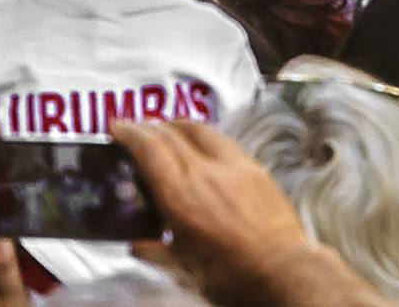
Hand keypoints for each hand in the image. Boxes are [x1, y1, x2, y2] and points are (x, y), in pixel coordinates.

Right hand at [113, 121, 318, 297]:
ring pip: (198, 129)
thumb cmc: (230, 274)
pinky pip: (222, 139)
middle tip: (135, 129)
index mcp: (180, 195)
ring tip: (166, 129)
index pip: (149, 148)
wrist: (282, 270)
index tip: (116, 127)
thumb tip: (136, 247)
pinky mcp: (254, 167)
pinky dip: (203, 135)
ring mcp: (232, 165)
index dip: (129, 132)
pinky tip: (201, 144)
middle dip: (148, 126)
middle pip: (170, 133)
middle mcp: (203, 171)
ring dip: (176, 125)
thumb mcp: (185, 267)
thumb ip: (156, 251)